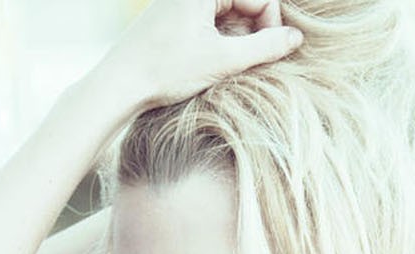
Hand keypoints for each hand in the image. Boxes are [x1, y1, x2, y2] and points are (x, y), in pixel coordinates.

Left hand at [100, 0, 302, 110]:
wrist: (118, 84)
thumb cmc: (164, 71)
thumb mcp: (221, 60)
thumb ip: (263, 48)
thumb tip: (295, 39)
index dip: (270, 26)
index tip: (270, 55)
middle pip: (244, 2)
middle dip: (253, 32)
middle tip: (249, 63)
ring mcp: (182, 2)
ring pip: (228, 14)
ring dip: (237, 39)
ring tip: (226, 65)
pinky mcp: (173, 16)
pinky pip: (209, 21)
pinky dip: (218, 41)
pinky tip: (209, 63)